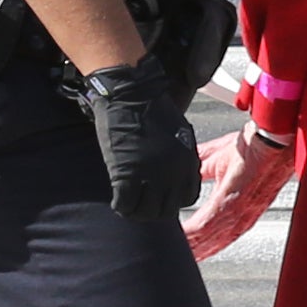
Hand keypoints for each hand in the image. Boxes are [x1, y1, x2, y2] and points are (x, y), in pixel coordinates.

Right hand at [84, 54, 203, 219]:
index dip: (171, 200)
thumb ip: (180, 158)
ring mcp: (150, 175)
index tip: (159, 197)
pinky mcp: (127, 174)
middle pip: (166, 210)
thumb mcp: (179, 134)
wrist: (131, 94)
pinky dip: (121, 206)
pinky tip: (118, 198)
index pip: (187, 198)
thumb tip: (173, 179)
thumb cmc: (152, 108)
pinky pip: (126, 204)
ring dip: (136, 211)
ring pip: (146, 212)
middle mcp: (173, 172)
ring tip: (128, 203)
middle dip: (153, 210)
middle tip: (141, 203)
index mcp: (188, 161)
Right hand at [182, 122, 294, 262]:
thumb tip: (182, 166)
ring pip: (209, 240)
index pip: (214, 234)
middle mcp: (240, 217)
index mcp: (236, 208)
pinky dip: (194, 235)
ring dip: (190, 247)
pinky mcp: (234, 203)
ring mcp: (239, 213)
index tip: (179, 250)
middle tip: (171, 261)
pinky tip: (181, 237)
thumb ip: (199, 166)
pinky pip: (210, 225)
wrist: (269, 136)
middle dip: (192, 253)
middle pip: (211, 244)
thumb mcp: (217, 157)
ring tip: (171, 253)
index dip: (196, 244)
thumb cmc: (253, 147)